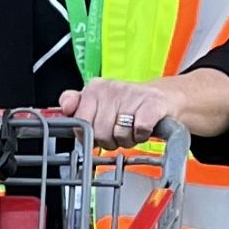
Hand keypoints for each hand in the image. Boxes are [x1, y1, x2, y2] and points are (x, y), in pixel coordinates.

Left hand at [58, 71, 228, 145]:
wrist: (163, 99)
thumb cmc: (127, 107)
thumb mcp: (97, 105)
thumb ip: (77, 107)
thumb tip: (65, 107)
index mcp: (94, 88)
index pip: (79, 120)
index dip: (87, 133)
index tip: (94, 131)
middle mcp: (111, 88)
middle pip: (98, 133)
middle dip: (108, 140)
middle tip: (117, 131)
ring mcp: (132, 95)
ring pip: (118, 134)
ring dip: (126, 139)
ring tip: (131, 129)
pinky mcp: (152, 104)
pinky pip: (139, 130)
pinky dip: (141, 135)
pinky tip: (143, 128)